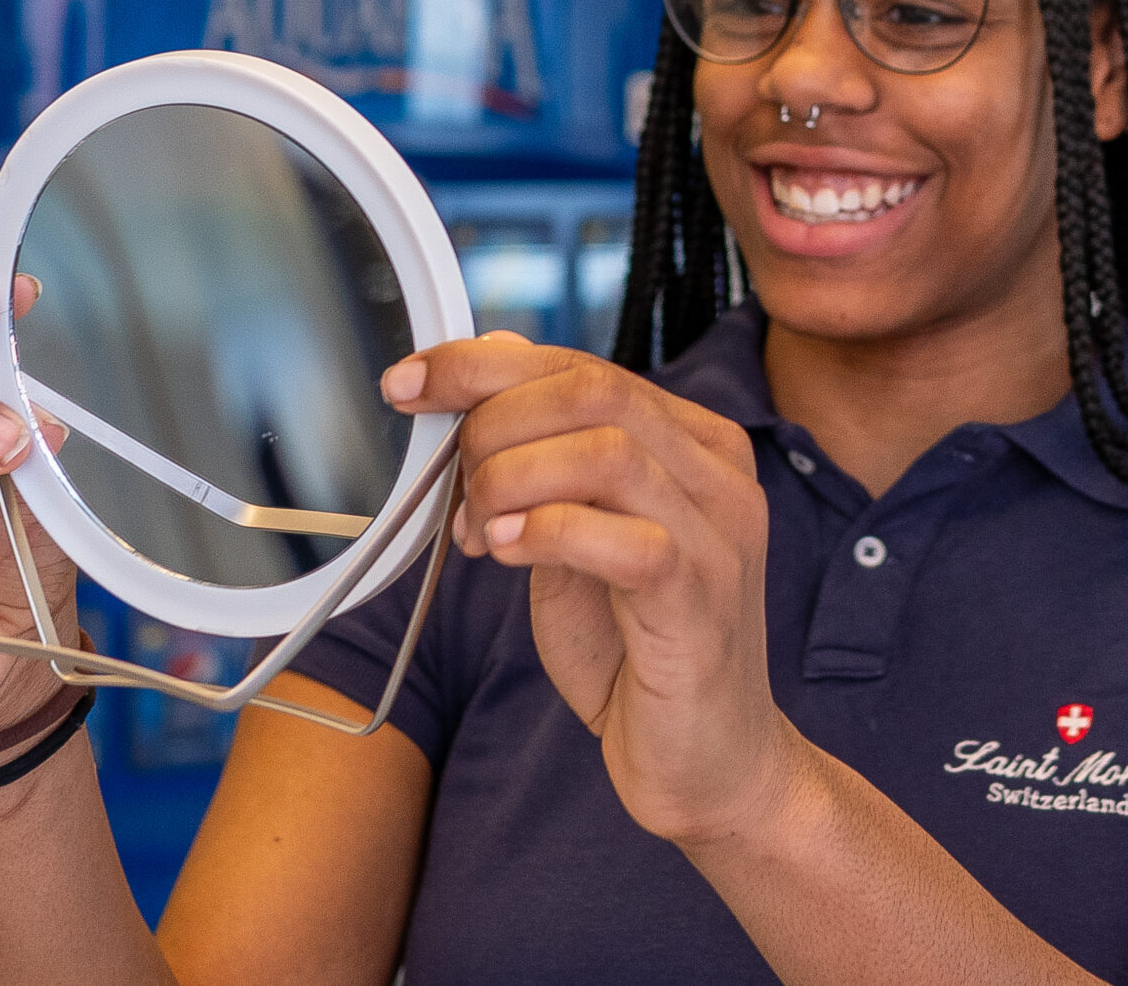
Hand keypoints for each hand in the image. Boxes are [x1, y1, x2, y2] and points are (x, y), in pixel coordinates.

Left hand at [384, 335, 806, 843]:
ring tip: (479, 531)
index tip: (408, 384)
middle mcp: (719, 472)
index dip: (481, 365)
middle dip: (490, 422)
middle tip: (454, 487)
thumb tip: (485, 367)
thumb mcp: (575, 536)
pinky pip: (625, 540)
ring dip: (510, 481)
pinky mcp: (703, 598)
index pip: (582, 365)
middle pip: (592, 389)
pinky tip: (506, 554)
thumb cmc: (638, 652)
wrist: (708, 762)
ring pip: (605, 452)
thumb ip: (543, 461)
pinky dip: (546, 533)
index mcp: (694, 441)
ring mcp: (719, 533)